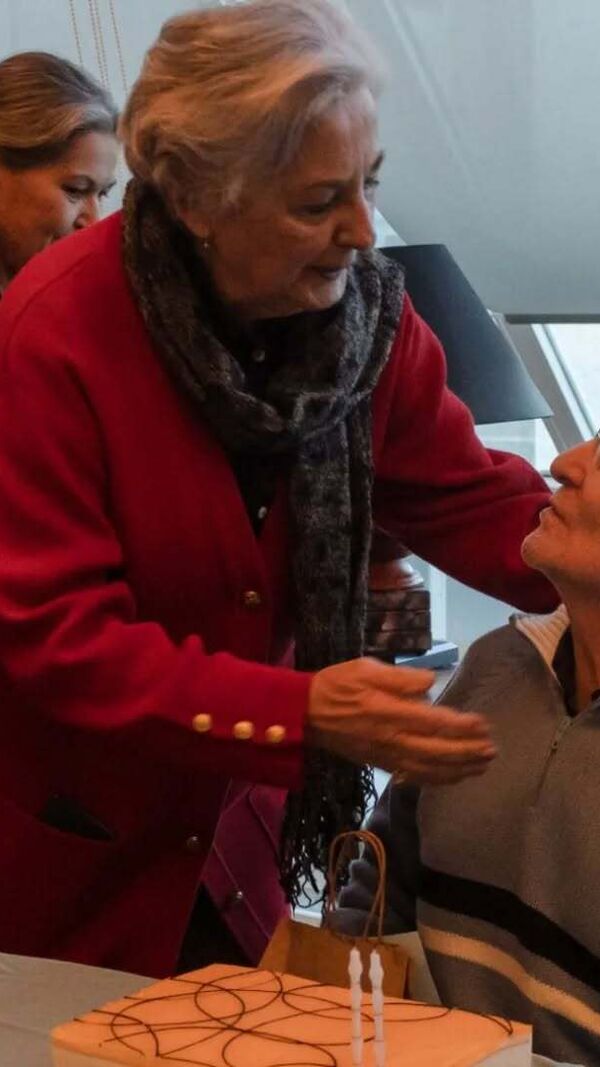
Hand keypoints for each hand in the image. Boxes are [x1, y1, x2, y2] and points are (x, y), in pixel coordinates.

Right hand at [307, 657, 495, 784]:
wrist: (305, 713)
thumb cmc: (337, 685)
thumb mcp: (365, 668)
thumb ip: (400, 678)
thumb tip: (430, 683)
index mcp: (390, 713)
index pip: (435, 724)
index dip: (462, 727)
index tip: (484, 724)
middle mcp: (391, 739)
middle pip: (438, 753)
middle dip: (468, 754)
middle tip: (492, 750)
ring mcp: (386, 756)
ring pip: (429, 770)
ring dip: (458, 770)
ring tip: (482, 767)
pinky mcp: (381, 764)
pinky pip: (414, 777)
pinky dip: (437, 780)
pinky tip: (453, 777)